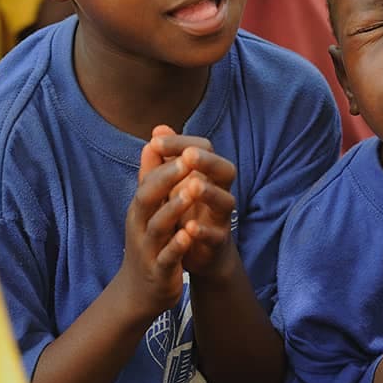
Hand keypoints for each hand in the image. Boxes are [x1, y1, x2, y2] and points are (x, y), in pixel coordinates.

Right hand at [118, 137, 196, 319]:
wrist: (138, 293)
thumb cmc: (149, 242)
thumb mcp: (149, 208)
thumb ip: (153, 174)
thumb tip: (155, 138)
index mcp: (141, 209)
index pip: (149, 181)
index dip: (164, 163)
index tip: (183, 145)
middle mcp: (141, 225)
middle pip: (148, 198)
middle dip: (168, 178)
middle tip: (188, 159)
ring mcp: (149, 249)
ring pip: (159, 225)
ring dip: (175, 207)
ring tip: (192, 189)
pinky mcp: (160, 271)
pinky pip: (167, 257)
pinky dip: (178, 245)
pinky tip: (191, 233)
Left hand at [148, 127, 238, 278]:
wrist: (198, 254)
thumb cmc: (186, 213)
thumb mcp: (171, 186)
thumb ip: (164, 160)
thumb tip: (159, 128)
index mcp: (208, 175)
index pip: (204, 149)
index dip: (182, 143)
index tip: (156, 142)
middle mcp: (220, 192)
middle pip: (225, 169)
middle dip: (208, 161)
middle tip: (189, 155)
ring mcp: (221, 217)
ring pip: (226, 201)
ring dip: (210, 193)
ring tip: (193, 186)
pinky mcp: (218, 242)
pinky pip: (216, 235)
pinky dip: (204, 232)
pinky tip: (189, 228)